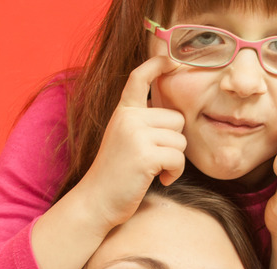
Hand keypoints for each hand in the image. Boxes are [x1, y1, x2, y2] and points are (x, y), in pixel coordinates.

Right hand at [77, 56, 186, 229]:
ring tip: (156, 171)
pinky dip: (175, 173)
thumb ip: (143, 125)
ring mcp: (135, 134)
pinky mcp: (144, 154)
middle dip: (174, 142)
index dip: (156, 65)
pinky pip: (178, 158)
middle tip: (155, 159)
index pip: (138, 78)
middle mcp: (128, 118)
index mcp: (123, 113)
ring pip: (180, 140)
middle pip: (177, 119)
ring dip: (175, 161)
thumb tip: (175, 120)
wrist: (96, 202)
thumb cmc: (117, 176)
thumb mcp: (125, 140)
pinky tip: (161, 180)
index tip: (170, 59)